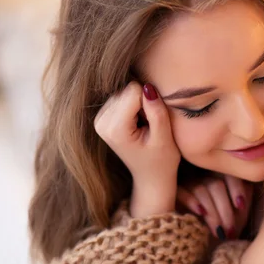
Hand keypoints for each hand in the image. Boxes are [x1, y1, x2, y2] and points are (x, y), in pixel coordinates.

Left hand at [94, 81, 180, 216]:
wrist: (151, 177)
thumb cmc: (161, 161)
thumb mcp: (164, 138)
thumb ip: (157, 112)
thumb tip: (148, 86)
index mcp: (115, 129)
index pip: (134, 91)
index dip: (150, 102)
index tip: (154, 122)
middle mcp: (101, 122)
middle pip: (127, 90)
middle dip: (142, 103)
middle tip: (149, 126)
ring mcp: (99, 120)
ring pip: (124, 92)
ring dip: (138, 105)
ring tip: (144, 126)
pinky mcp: (102, 117)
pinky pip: (121, 97)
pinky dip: (133, 107)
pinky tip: (137, 125)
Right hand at [177, 175, 252, 240]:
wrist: (201, 246)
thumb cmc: (223, 229)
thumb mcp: (239, 217)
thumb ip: (244, 200)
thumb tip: (243, 191)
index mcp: (223, 179)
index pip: (230, 175)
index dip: (236, 188)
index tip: (241, 206)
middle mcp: (205, 178)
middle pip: (216, 185)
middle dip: (225, 210)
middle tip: (229, 231)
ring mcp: (188, 184)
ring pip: (201, 189)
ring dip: (212, 213)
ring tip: (218, 232)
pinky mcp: (172, 194)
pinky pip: (182, 192)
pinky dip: (192, 201)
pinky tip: (200, 213)